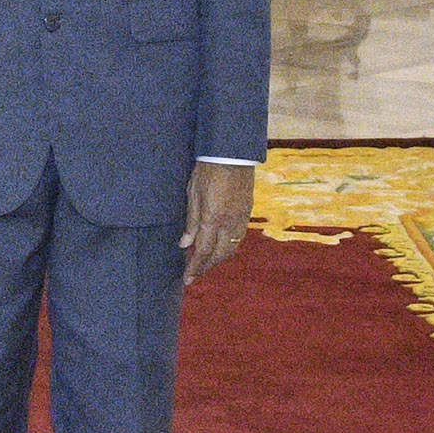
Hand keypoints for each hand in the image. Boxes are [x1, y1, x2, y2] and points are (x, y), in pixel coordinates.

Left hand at [181, 161, 255, 287]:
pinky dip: (229, 246)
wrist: (232, 153)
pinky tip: (221, 245)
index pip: (203, 251)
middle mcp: (230, 223)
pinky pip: (239, 237)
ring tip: (206, 261)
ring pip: (232, 248)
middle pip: (220, 255)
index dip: (195, 267)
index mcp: (213, 219)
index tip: (187, 279)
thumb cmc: (208, 170)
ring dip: (219, 258)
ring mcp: (241, 219)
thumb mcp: (193, 193)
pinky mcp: (247, 212)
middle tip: (195, 272)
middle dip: (207, 267)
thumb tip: (185, 244)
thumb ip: (191, 221)